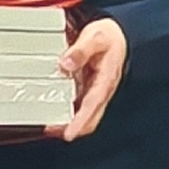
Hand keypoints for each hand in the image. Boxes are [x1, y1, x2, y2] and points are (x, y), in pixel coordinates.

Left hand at [58, 19, 127, 141]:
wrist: (118, 35)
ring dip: (70, 123)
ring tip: (50, 127)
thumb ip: (80, 51)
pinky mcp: (91, 90)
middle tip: (52, 130)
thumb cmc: (108, 38)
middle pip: (91, 119)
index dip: (80, 121)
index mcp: (106, 80)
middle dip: (73, 129)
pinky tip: (57, 111)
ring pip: (86, 116)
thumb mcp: (95, 38)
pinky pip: (82, 107)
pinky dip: (70, 114)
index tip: (69, 133)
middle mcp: (102, 90)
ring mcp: (97, 92)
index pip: (92, 106)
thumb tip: (66, 64)